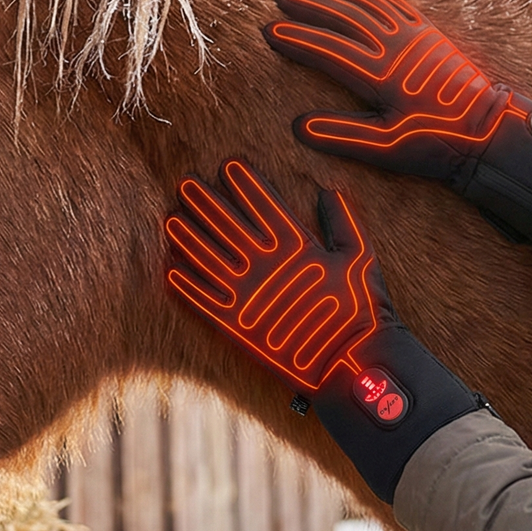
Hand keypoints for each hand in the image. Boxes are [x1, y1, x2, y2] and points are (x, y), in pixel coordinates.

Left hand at [165, 160, 487, 501]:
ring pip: (207, 257)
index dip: (244, 183)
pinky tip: (168, 270)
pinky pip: (202, 301)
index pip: (263, 204)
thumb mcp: (361, 258)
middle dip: (205, 202)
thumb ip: (343, 222)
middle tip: (185, 183)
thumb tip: (329, 192)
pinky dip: (184, 286)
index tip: (227, 165)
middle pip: (227, 224)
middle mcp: (265, 264)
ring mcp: (247, 294)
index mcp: (296, 245)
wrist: (352, 365)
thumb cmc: (362, 311)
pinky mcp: (236, 326)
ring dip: (188, 237)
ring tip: (170, 218)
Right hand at [265, 0, 525, 171]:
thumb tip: (299, 127)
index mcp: (381, 76)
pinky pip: (396, 5)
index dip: (297, 39)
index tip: (269, 31)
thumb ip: (342, 135)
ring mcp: (414, 37)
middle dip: (309, 6)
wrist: (487, 130)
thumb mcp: (386, 147)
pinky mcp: (429, 35)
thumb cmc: (436, 143)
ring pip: (367, 5)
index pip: (328, 50)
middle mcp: (395, 48)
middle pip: (344, 18)